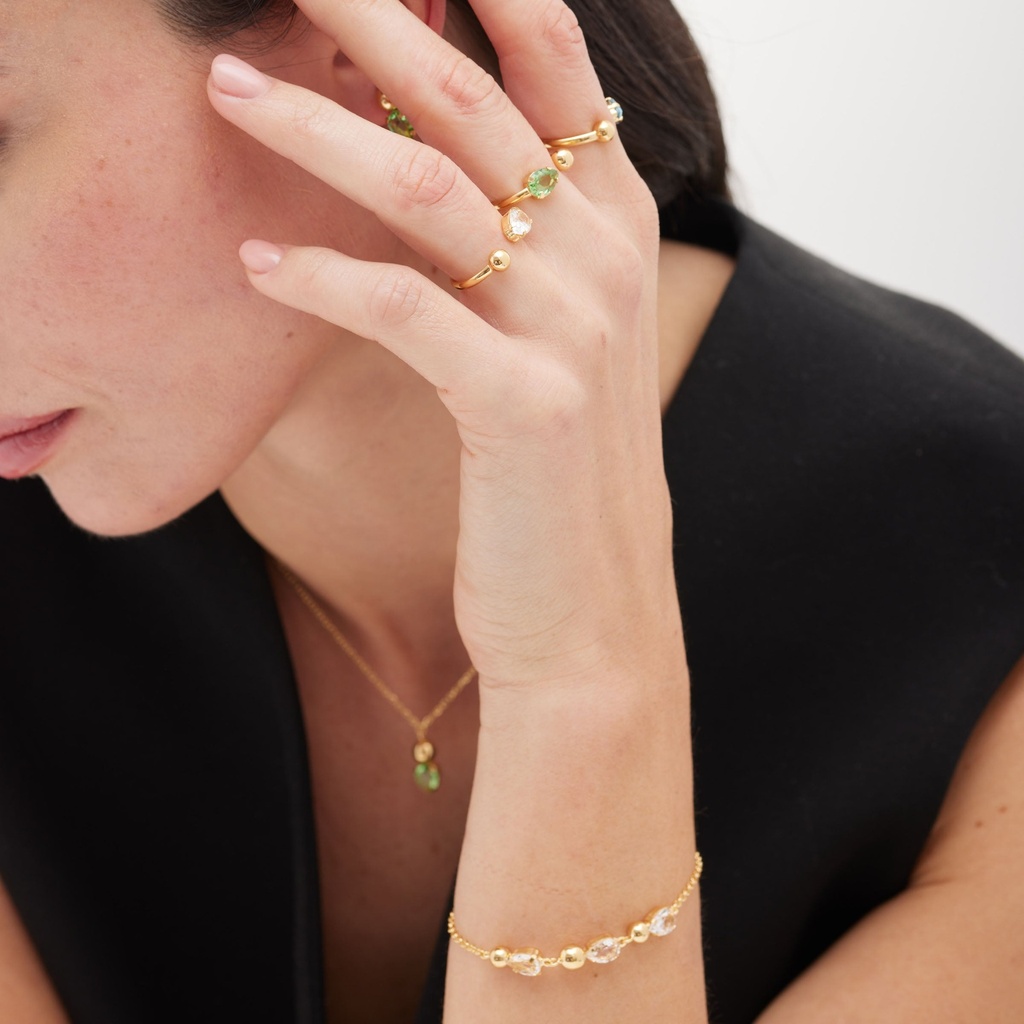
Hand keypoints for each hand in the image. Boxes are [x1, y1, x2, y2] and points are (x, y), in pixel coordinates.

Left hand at [207, 0, 681, 693]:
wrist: (594, 603)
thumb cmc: (557, 466)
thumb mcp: (557, 330)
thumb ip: (524, 236)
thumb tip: (439, 153)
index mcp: (619, 223)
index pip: (553, 59)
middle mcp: (606, 256)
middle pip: (471, 98)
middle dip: (367, 21)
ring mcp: (574, 327)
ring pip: (424, 186)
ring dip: (312, 130)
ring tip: (227, 93)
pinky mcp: (524, 403)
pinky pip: (403, 306)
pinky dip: (321, 277)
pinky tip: (260, 266)